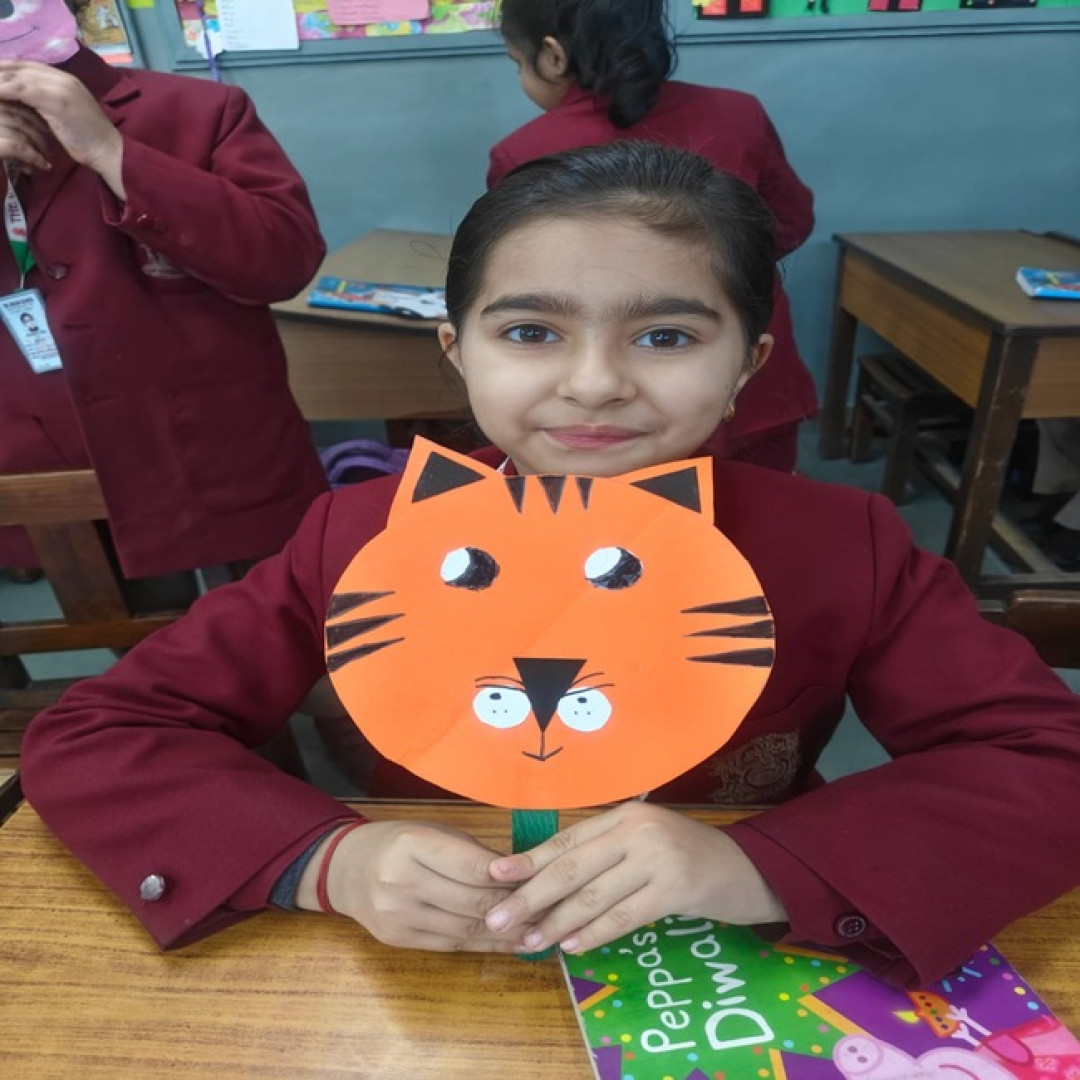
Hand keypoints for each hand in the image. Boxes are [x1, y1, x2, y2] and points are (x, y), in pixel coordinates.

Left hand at [0, 60, 123, 195]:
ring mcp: (60, 88)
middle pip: (19, 67)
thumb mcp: (63, 116)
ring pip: (18, 77)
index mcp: (64, 80)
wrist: (109, 152)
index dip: (4, 68)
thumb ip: (46, 104)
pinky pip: (22, 90)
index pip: (26, 65)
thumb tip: (24, 102)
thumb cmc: (88, 140)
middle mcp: (61, 78)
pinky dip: (4, 90)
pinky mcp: (57, 101)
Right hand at [301, 821, 534, 952]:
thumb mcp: (432, 833)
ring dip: (507, 932)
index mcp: (412, 845)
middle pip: (472, 902)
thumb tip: (522, 873)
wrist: (345, 869)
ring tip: (540, 930)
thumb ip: (472, 853)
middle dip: (516, 908)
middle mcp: (402, 882)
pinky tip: (510, 942)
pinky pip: (452, 945)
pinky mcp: (399, 940)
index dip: (510, 877)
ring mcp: (398, 916)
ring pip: (465, 928)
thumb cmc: (398, 843)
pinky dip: (485, 944)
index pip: (473, 866)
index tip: (542, 881)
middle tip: (551, 909)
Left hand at [483, 801, 787, 954]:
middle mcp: (637, 830)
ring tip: (529, 941)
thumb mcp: (645, 841)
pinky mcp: (676, 888)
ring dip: (557, 922)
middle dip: (531, 895)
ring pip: (594, 895)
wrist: (750, 868)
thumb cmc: (689, 856)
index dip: (530, 859)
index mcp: (625, 814)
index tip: (496, 876)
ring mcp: (657, 858)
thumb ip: (606, 851)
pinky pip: (625, 916)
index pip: (568, 839)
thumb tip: (547, 877)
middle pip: (573, 867)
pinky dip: (595, 933)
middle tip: (499, 918)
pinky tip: (572, 947)